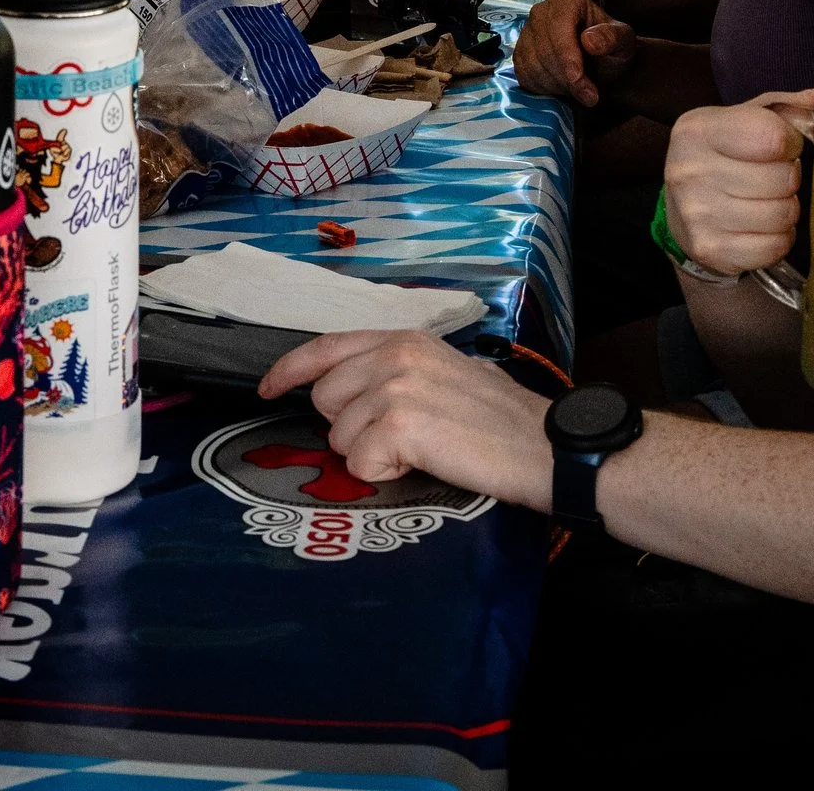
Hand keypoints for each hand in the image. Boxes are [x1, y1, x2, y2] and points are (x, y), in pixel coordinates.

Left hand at [260, 329, 554, 510]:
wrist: (545, 448)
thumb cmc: (502, 421)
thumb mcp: (446, 373)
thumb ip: (396, 372)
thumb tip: (354, 392)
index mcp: (405, 339)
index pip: (326, 346)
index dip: (289, 369)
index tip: (268, 388)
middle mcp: (395, 355)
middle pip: (325, 398)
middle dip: (350, 426)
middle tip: (398, 438)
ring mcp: (395, 387)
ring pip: (339, 435)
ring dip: (371, 454)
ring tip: (418, 450)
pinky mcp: (400, 425)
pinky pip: (360, 463)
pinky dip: (385, 474)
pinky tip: (421, 464)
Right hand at [512, 0, 637, 108]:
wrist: (600, 61)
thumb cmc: (612, 47)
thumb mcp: (623, 41)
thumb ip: (612, 38)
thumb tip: (590, 41)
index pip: (559, 24)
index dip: (566, 53)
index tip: (578, 77)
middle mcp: (541, 11)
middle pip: (544, 47)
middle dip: (566, 77)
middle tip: (590, 96)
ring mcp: (526, 32)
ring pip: (533, 64)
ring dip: (558, 85)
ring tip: (581, 91)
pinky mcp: (519, 54)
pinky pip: (525, 74)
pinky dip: (544, 88)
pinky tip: (564, 89)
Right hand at [662, 90, 813, 275]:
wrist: (680, 213)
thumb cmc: (723, 158)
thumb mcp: (744, 121)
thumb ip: (786, 108)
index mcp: (697, 129)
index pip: (773, 136)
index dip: (791, 143)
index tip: (782, 147)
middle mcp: (690, 170)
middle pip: (782, 178)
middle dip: (789, 179)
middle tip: (773, 179)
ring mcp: (697, 213)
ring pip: (782, 215)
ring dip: (785, 210)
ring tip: (768, 202)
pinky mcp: (710, 249)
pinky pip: (774, 246)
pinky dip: (778, 239)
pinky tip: (761, 228)